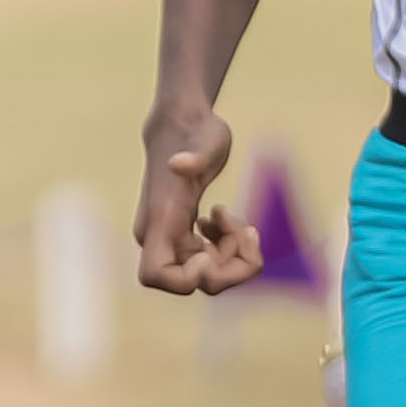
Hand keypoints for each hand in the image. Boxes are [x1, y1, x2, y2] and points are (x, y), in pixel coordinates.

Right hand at [135, 103, 259, 297]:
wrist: (183, 123)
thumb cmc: (197, 131)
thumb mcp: (208, 141)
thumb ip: (195, 157)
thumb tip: (178, 164)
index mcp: (160, 219)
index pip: (156, 275)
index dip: (188, 278)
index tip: (214, 253)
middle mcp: (158, 235)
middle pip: (192, 283)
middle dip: (229, 267)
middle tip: (249, 231)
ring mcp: (170, 239)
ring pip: (206, 275)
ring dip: (233, 256)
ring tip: (239, 220)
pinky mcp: (183, 237)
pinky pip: (209, 263)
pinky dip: (227, 250)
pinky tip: (225, 220)